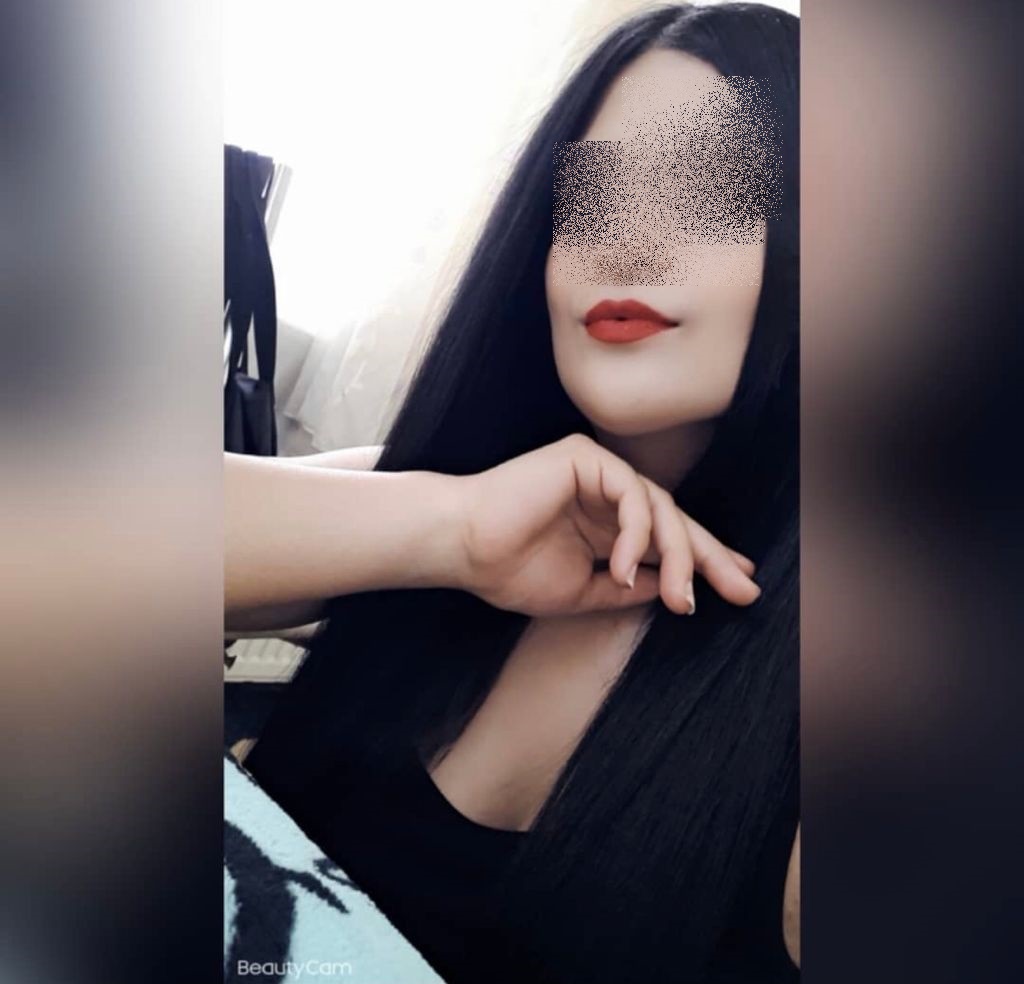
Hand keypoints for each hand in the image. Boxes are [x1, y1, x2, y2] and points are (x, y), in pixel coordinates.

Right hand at [451, 433, 761, 615]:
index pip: (665, 539)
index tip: (738, 586)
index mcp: (605, 524)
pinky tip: (627, 566)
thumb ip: (627, 587)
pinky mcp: (586, 457)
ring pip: (662, 508)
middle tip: (743, 588)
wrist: (463, 549)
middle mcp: (606, 494)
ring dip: (680, 555)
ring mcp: (598, 472)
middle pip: (674, 520)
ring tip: (681, 597)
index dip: (703, 561)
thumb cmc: (508, 570)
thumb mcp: (583, 591)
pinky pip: (633, 495)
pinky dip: (638, 534)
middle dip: (710, 556)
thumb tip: (671, 589)